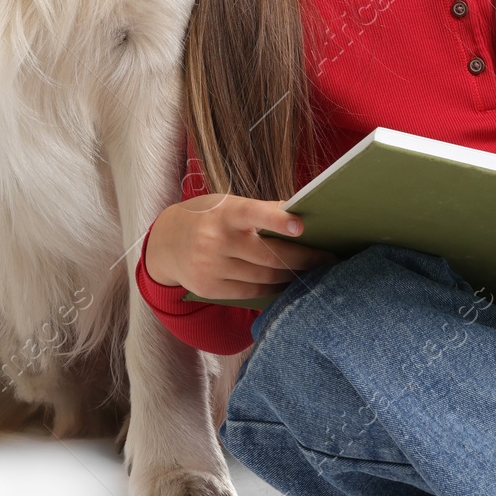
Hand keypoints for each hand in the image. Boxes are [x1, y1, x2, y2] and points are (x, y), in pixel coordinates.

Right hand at [143, 192, 337, 299]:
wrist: (165, 243)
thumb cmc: (207, 217)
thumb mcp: (227, 204)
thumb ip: (261, 210)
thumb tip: (300, 213)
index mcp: (224, 213)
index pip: (252, 213)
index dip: (276, 220)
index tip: (300, 225)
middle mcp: (215, 241)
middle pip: (269, 255)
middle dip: (305, 258)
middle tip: (330, 258)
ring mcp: (211, 267)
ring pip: (265, 276)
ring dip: (293, 275)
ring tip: (315, 270)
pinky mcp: (210, 288)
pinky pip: (252, 292)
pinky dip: (274, 288)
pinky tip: (288, 283)